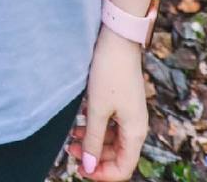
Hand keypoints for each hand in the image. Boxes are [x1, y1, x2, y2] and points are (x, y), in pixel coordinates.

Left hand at [78, 27, 148, 179]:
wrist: (118, 38)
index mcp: (135, 132)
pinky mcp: (123, 102)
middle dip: (94, 157)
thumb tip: (88, 167)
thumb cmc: (109, 72)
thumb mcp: (97, 109)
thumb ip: (93, 140)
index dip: (102, 174)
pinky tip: (80, 122)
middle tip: (70, 151)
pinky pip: (111, 124)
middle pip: (117, 155)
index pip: (123, 168)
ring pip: (112, 140)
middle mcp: (136, 126)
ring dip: (93, 142)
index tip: (81, 169)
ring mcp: (130, 113)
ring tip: (71, 138)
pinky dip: (96, 127)